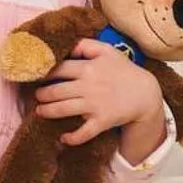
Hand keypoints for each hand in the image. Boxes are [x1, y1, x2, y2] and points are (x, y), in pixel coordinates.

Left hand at [34, 38, 163, 146]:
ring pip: (62, 110)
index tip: (36, 77)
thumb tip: (66, 45)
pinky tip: (63, 138)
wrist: (145, 93)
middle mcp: (88, 86)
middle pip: (55, 91)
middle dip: (41, 95)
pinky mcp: (102, 121)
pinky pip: (84, 132)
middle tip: (36, 96)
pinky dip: (72, 137)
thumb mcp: (107, 51)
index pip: (58, 69)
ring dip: (47, 111)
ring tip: (39, 111)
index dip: (44, 73)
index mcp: (88, 68)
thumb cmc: (123, 71)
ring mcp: (94, 105)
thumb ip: (85, 44)